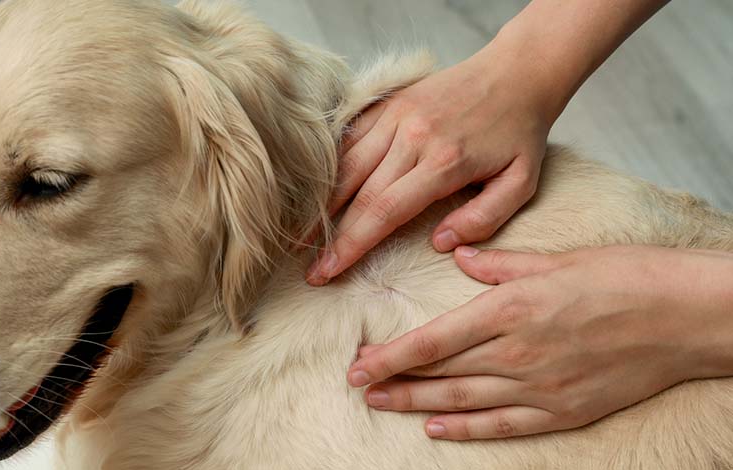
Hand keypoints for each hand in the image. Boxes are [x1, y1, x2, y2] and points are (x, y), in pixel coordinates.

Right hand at [305, 43, 551, 285]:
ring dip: (322, 204)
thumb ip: (484, 219)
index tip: (328, 272)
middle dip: (331, 236)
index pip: (384, 212)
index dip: (351, 246)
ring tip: (302, 235)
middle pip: (358, 194)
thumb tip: (440, 243)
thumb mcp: (521, 183)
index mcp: (444, 162)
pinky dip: (331, 167)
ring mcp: (397, 116)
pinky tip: (318, 193)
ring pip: (346, 165)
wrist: (517, 72)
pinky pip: (350, 138)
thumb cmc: (520, 133)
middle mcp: (413, 137)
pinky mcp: (389, 104)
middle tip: (311, 269)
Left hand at [347, 245, 732, 439]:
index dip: (390, 355)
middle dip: (394, 379)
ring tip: (382, 404)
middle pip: (440, 372)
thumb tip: (460, 256)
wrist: (684, 316)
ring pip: (462, 401)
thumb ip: (499, 264)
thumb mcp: (555, 259)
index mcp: (511, 309)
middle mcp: (517, 353)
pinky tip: (436, 428)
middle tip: (358, 384)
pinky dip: (466, 428)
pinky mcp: (562, 411)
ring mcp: (539, 387)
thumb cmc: (623, 277)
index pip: (433, 339)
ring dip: (417, 403)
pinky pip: (503, 425)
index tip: (358, 363)